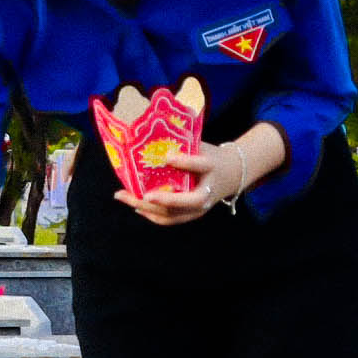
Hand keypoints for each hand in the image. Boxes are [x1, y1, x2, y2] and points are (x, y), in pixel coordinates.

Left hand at [116, 143, 243, 226]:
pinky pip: (171, 219)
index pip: (200, 165)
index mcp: (211, 167)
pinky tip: (136, 206)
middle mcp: (207, 191)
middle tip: (145, 196)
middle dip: (165, 200)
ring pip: (174, 214)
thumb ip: (181, 146)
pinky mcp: (194, 214)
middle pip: (187, 200)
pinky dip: (152, 215)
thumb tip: (148, 138)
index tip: (168, 157)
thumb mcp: (201, 147)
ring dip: (147, 208)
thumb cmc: (209, 156)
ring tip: (124, 197)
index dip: (185, 162)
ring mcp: (201, 207)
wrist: (232, 174)